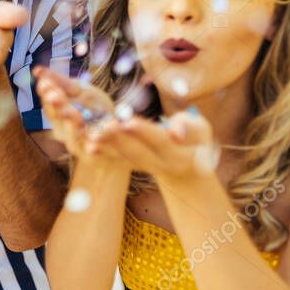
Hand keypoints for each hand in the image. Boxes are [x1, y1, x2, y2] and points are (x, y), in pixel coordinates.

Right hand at [34, 66, 119, 163]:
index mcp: (57, 114)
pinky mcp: (93, 156)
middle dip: (57, 106)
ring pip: (73, 135)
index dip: (47, 93)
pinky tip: (94, 144)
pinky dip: (93, 148)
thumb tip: (37, 69)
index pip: (49, 102)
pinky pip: (92, 151)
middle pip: (59, 118)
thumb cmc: (93, 109)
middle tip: (55, 95)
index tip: (45, 83)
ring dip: (72, 124)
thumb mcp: (78, 91)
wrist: (115, 138)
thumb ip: (60, 82)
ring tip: (72, 113)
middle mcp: (62, 131)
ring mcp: (77, 144)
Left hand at [89, 109, 215, 184]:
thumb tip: (175, 132)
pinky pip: (115, 161)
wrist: (187, 164)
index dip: (144, 132)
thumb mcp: (202, 131)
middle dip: (120, 139)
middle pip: (137, 152)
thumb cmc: (196, 139)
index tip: (128, 121)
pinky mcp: (131, 165)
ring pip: (123, 158)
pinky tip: (88, 144)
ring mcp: (143, 167)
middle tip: (104, 126)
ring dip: (106, 147)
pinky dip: (102, 153)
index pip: (160, 142)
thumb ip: (191, 128)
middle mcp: (159, 164)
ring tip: (91, 136)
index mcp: (178, 155)